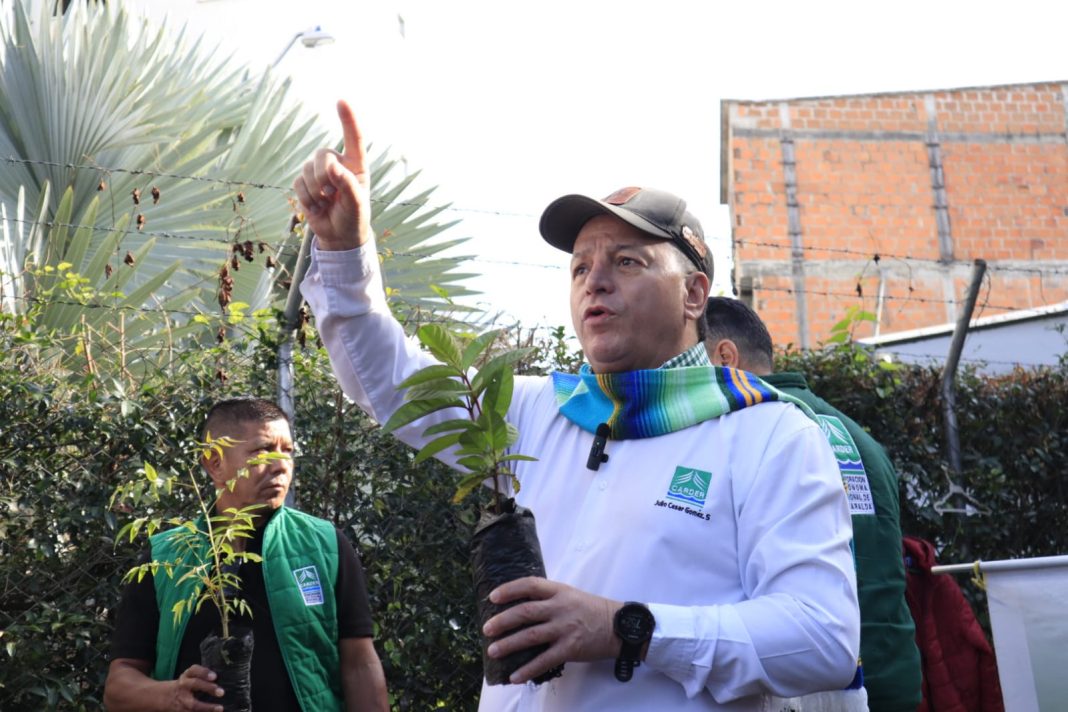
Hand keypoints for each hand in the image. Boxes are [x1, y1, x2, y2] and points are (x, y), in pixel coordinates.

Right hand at [169, 664, 223, 711]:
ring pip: (194, 704)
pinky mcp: (181, 711)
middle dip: (208, 687)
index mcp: (186, 675)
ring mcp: (182, 699)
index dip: (204, 672)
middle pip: (195, 684)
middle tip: (221, 692)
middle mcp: (183, 685)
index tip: (215, 676)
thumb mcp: (189, 676)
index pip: (194, 670)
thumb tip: (222, 679)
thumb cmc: (184, 685)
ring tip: (219, 709)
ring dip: (207, 707)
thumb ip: (203, 676)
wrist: (162, 696)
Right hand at [292, 100, 370, 250]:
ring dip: (314, 191)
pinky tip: (316, 208)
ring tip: (325, 204)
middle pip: (322, 155)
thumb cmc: (353, 218)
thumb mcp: (356, 205)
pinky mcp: (306, 183)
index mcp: (356, 166)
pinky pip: (298, 182)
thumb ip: (347, 184)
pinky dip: (305, 198)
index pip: (354, 139)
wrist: (339, 236)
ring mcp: (320, 173)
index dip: (348, 120)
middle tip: (330, 194)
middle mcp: (338, 164)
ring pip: (307, 169)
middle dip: (322, 175)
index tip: (341, 101)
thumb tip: (332, 166)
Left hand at [482, 577, 621, 683]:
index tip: (493, 597)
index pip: (530, 585)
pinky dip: (528, 669)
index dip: (510, 589)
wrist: (618, 627)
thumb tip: (519, 606)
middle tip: (487, 629)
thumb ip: (548, 598)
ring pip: (531, 636)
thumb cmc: (591, 610)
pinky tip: (514, 676)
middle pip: (525, 612)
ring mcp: (565, 628)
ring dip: (509, 644)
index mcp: (559, 591)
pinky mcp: (571, 648)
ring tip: (493, 651)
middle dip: (503, 621)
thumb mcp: (570, 595)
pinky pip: (545, 660)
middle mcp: (560, 608)